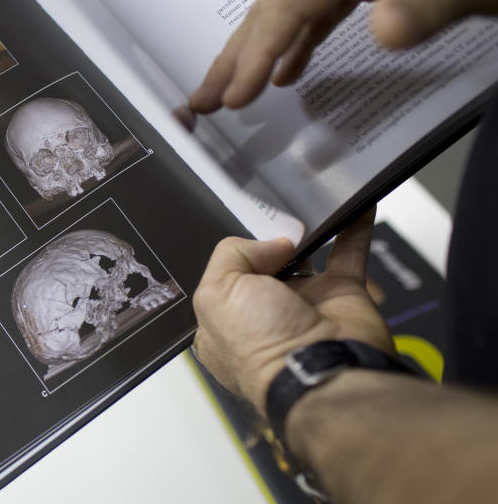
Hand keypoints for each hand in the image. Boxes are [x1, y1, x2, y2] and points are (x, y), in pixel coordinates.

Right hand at [188, 0, 497, 113]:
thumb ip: (429, 5)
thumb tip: (380, 34)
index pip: (291, 1)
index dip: (258, 51)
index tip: (235, 96)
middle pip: (272, 3)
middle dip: (234, 55)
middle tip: (201, 101)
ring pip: (284, 6)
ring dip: (252, 50)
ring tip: (224, 92)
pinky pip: (312, 9)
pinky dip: (291, 42)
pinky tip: (282, 73)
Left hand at [191, 209, 393, 413]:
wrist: (325, 370)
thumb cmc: (262, 347)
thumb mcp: (217, 294)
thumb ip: (230, 255)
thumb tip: (272, 244)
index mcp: (225, 320)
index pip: (222, 277)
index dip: (231, 256)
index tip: (241, 233)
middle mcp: (264, 314)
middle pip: (263, 262)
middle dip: (268, 238)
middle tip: (274, 215)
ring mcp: (305, 304)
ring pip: (307, 254)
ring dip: (308, 228)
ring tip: (305, 201)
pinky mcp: (342, 296)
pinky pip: (349, 252)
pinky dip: (354, 227)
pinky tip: (355, 203)